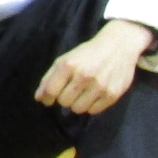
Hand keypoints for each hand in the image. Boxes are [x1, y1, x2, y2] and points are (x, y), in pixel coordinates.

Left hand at [36, 19, 154, 114]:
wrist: (118, 46)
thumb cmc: (87, 54)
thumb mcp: (64, 60)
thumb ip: (49, 78)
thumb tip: (39, 98)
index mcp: (69, 65)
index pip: (51, 91)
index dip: (46, 98)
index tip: (48, 100)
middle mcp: (84, 76)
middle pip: (64, 102)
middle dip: (64, 98)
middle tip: (71, 90)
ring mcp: (100, 86)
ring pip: (78, 109)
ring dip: (77, 104)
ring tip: (82, 93)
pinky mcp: (113, 94)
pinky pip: (94, 111)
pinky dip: (91, 106)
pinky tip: (94, 95)